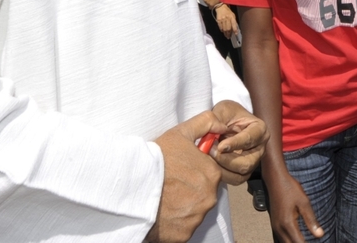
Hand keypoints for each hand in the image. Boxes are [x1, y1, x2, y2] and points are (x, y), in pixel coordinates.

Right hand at [148, 112, 224, 242]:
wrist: (134, 184)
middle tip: (170, 184)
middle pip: (202, 194)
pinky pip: (182, 228)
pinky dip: (174, 223)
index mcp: (212, 173)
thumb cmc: (157, 158)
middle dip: (188, 190)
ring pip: (193, 211)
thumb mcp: (181, 132)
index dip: (193, 172)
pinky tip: (162, 211)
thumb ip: (206, 124)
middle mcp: (209, 197)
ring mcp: (196, 217)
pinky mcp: (183, 234)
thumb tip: (223, 126)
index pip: (208, 174)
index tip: (179, 171)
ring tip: (164, 196)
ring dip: (182, 206)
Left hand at [196, 0, 221, 8]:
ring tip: (214, 0)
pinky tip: (214, 4)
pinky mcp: (212, 5)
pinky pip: (211, 7)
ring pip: (208, 4)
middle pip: (206, 1)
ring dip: (210, 3)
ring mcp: (208, 3)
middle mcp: (204, 0)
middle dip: (208, 0)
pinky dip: (212, 6)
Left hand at [210, 100, 266, 183]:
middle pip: (247, 162)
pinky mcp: (243, 172)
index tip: (220, 146)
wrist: (225, 123)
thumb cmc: (226, 114)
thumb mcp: (222, 109)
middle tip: (211, 151)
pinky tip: (211, 165)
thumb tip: (217, 130)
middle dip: (226, 159)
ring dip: (222, 168)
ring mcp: (252, 162)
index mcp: (259, 130)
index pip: (250, 139)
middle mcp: (259, 148)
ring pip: (240, 174)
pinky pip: (234, 179)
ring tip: (209, 157)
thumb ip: (217, 117)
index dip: (235, 144)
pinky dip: (221, 175)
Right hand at [214, 5, 238, 40]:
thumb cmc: (228, 11)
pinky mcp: (218, 20)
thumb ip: (234, 21)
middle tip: (229, 37)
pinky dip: (222, 30)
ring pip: (224, 29)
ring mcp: (222, 20)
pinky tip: (223, 32)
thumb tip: (234, 29)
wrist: (220, 7)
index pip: (234, 24)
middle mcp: (227, 18)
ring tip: (226, 36)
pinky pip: (220, 27)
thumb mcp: (232, 15)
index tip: (236, 34)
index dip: (235, 30)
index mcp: (232, 17)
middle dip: (229, 33)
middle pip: (228, 28)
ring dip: (225, 33)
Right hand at [266, 172, 323, 241]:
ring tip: (305, 241)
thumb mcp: (304, 202)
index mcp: (287, 224)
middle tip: (311, 242)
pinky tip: (297, 239)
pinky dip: (290, 241)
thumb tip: (320, 235)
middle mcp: (279, 228)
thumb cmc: (290, 189)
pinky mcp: (275, 224)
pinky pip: (282, 239)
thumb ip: (311, 220)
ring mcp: (275, 227)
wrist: (275, 179)